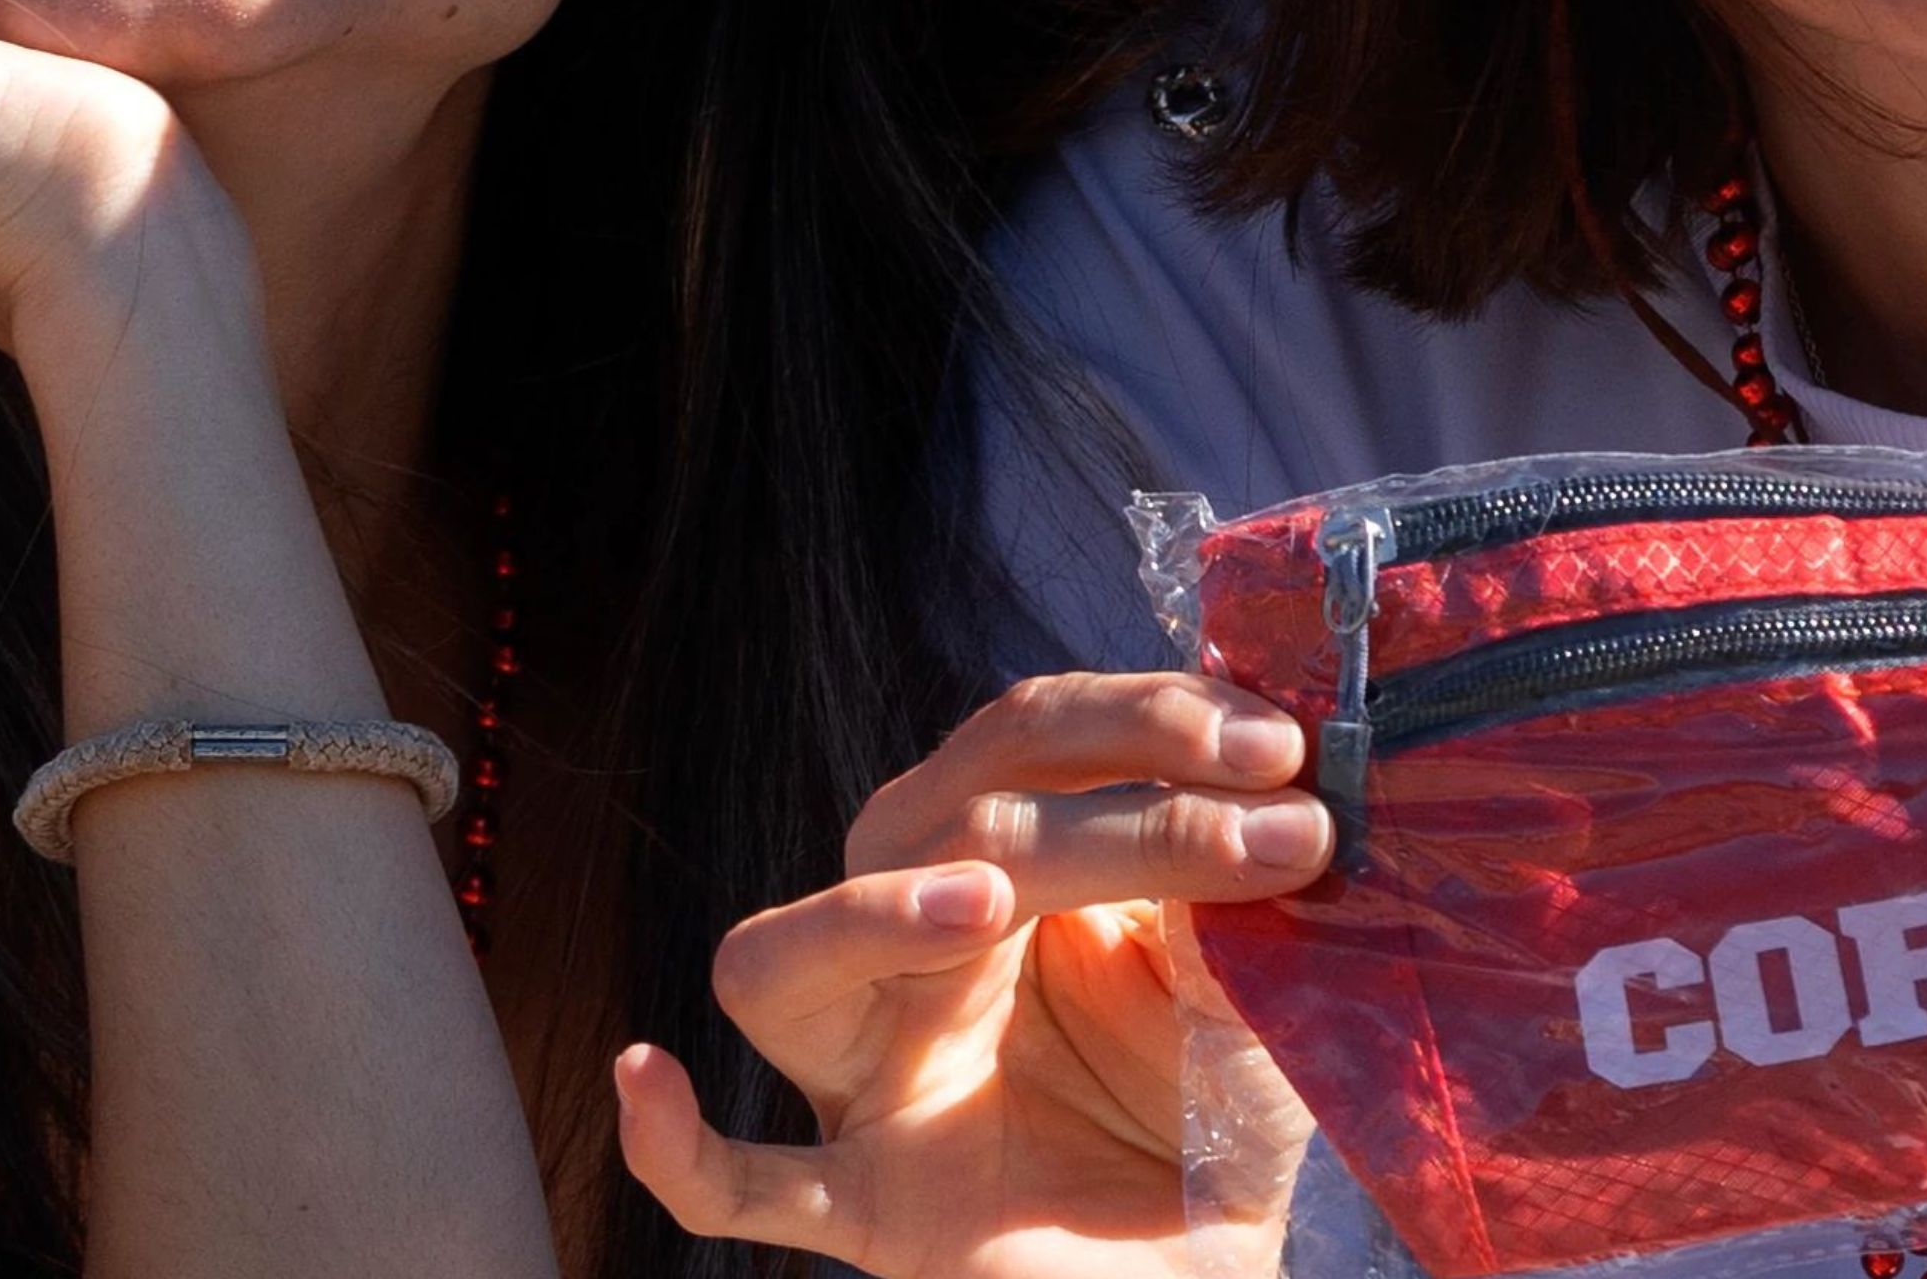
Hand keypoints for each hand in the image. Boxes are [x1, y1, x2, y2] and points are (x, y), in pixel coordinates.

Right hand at [610, 673, 1327, 1276]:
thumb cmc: (1218, 1118)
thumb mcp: (1245, 981)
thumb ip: (1226, 895)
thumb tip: (1269, 795)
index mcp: (1003, 875)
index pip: (1025, 740)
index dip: (1145, 718)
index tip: (1276, 741)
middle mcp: (918, 960)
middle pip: (931, 827)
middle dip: (1107, 806)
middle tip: (1267, 824)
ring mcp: (877, 1083)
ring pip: (781, 966)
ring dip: (867, 914)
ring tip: (987, 901)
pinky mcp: (873, 1209)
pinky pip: (738, 1186)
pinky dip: (678, 1142)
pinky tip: (650, 1078)